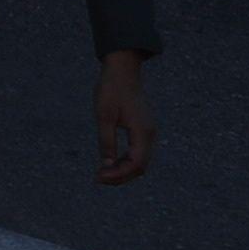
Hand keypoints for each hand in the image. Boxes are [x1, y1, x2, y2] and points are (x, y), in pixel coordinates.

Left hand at [92, 49, 154, 185]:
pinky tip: (110, 162)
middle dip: (120, 176)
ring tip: (102, 172)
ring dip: (123, 170)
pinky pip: (138, 152)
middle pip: (140, 167)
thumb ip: (106, 141)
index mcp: (142, 131)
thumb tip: (106, 165)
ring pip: (140, 161)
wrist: (122, 71)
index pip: (136, 164)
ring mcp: (148, 132)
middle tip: (98, 179)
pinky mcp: (144, 130)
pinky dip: (126, 161)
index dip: (118, 175)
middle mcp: (150, 134)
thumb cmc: (111, 90)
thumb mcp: (104, 116)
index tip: (99, 176)